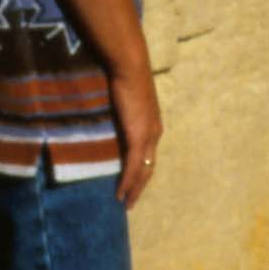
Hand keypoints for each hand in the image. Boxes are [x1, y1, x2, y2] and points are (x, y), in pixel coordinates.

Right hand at [111, 55, 163, 209]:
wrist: (130, 66)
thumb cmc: (126, 76)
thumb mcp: (127, 99)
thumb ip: (124, 110)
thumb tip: (113, 115)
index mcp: (153, 124)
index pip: (149, 154)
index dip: (142, 170)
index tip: (134, 183)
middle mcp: (154, 133)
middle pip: (149, 167)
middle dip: (140, 186)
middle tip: (130, 201)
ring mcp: (148, 136)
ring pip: (143, 171)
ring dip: (134, 189)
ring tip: (126, 203)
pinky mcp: (138, 137)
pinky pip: (132, 166)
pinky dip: (127, 182)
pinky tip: (120, 193)